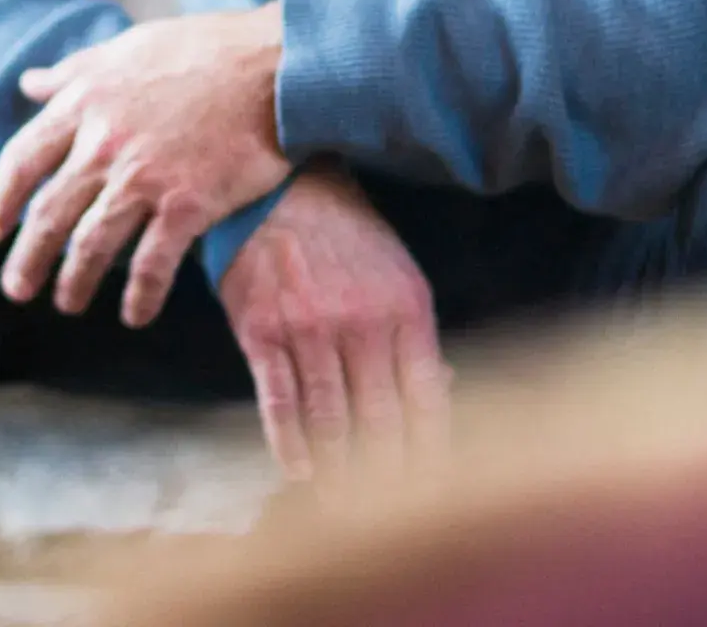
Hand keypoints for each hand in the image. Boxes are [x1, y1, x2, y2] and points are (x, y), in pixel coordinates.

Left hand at [0, 4, 292, 327]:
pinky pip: (152, 264)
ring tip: (68, 303)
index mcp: (85, 102)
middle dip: (27, 259)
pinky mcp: (187, 204)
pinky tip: (134, 316)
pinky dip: (140, 296)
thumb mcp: (127, 47)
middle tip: (17, 288)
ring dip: (74, 283)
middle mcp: (105, 143)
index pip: (21, 160)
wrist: (276, 64)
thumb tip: (29, 83)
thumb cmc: (205, 49)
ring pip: (91, 245)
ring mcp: (144, 176)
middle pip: (49, 213)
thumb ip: (74, 71)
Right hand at [217, 165, 451, 487]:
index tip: (435, 491)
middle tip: (389, 518)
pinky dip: (290, 442)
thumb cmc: (346, 234)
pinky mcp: (261, 330)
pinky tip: (300, 472)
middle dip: (386, 474)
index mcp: (407, 309)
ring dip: (338, 470)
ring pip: (329, 417)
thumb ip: (416, 334)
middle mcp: (362, 323)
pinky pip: (279, 399)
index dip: (431, 450)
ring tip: (345, 507)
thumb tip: (446, 391)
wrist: (280, 187)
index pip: (427, 397)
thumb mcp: (397, 272)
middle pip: (380, 419)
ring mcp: (309, 328)